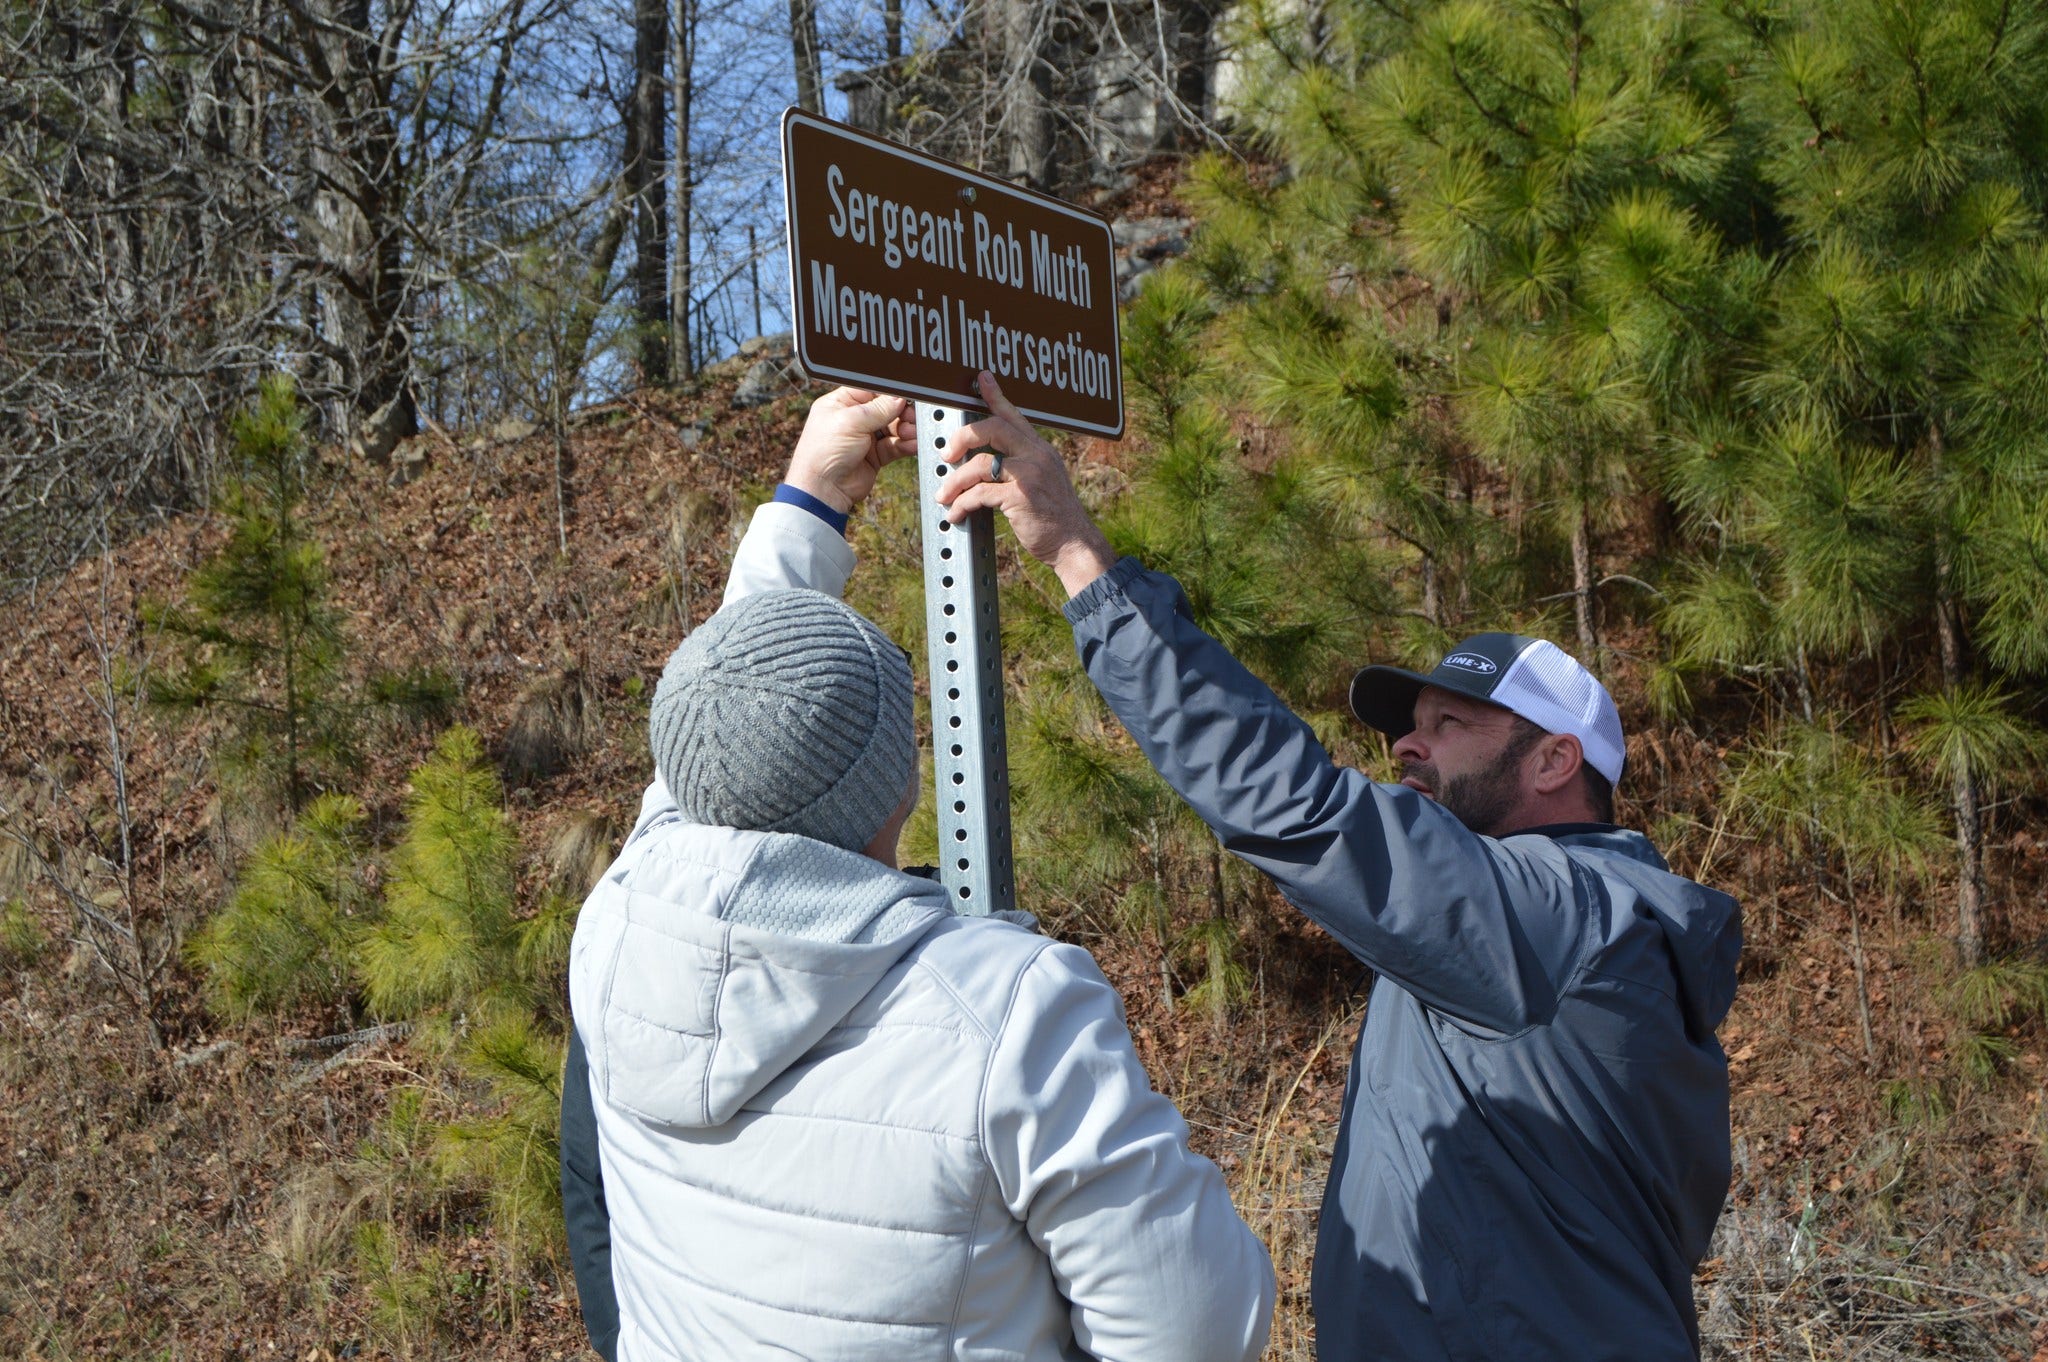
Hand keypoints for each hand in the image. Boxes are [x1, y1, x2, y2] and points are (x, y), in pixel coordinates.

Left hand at [787, 387, 917, 513]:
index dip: (889, 393)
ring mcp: (865, 438)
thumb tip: (899, 397)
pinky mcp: (875, 456)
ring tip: (912, 432)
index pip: (871, 391)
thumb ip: (879, 408)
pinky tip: (913, 444)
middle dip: (901, 412)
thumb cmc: (824, 452)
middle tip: (912, 416)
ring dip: (906, 429)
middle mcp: (854, 419)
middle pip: (885, 409)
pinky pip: (895, 446)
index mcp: (841, 403)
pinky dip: (905, 444)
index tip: (904, 396)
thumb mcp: (852, 421)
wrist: (823, 489)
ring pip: (893, 427)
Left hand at [936, 372, 1116, 596]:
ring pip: (979, 464)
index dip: (996, 395)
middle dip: (962, 438)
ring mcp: (1029, 475)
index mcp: (1040, 449)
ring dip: (955, 482)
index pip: (1014, 415)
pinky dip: (963, 504)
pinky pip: (980, 493)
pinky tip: (957, 514)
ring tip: (944, 495)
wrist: (1073, 543)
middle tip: (947, 454)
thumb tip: (990, 462)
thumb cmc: (1054, 516)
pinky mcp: (1020, 497)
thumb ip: (1023, 465)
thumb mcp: (1044, 480)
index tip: (982, 378)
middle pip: (992, 428)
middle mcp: (1036, 455)